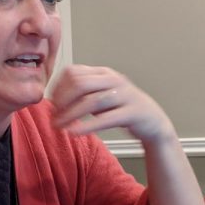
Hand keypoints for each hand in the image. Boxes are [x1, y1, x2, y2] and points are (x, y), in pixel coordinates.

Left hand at [50, 64, 174, 144]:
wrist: (153, 121)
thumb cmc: (122, 108)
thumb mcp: (101, 95)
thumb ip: (82, 92)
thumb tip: (53, 98)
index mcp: (104, 73)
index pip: (73, 72)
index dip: (57, 87)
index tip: (51, 103)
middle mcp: (114, 80)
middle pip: (80, 84)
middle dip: (62, 101)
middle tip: (54, 116)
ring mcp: (125, 95)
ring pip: (92, 101)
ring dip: (70, 114)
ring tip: (59, 126)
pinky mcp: (132, 113)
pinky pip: (106, 119)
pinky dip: (87, 126)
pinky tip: (75, 132)